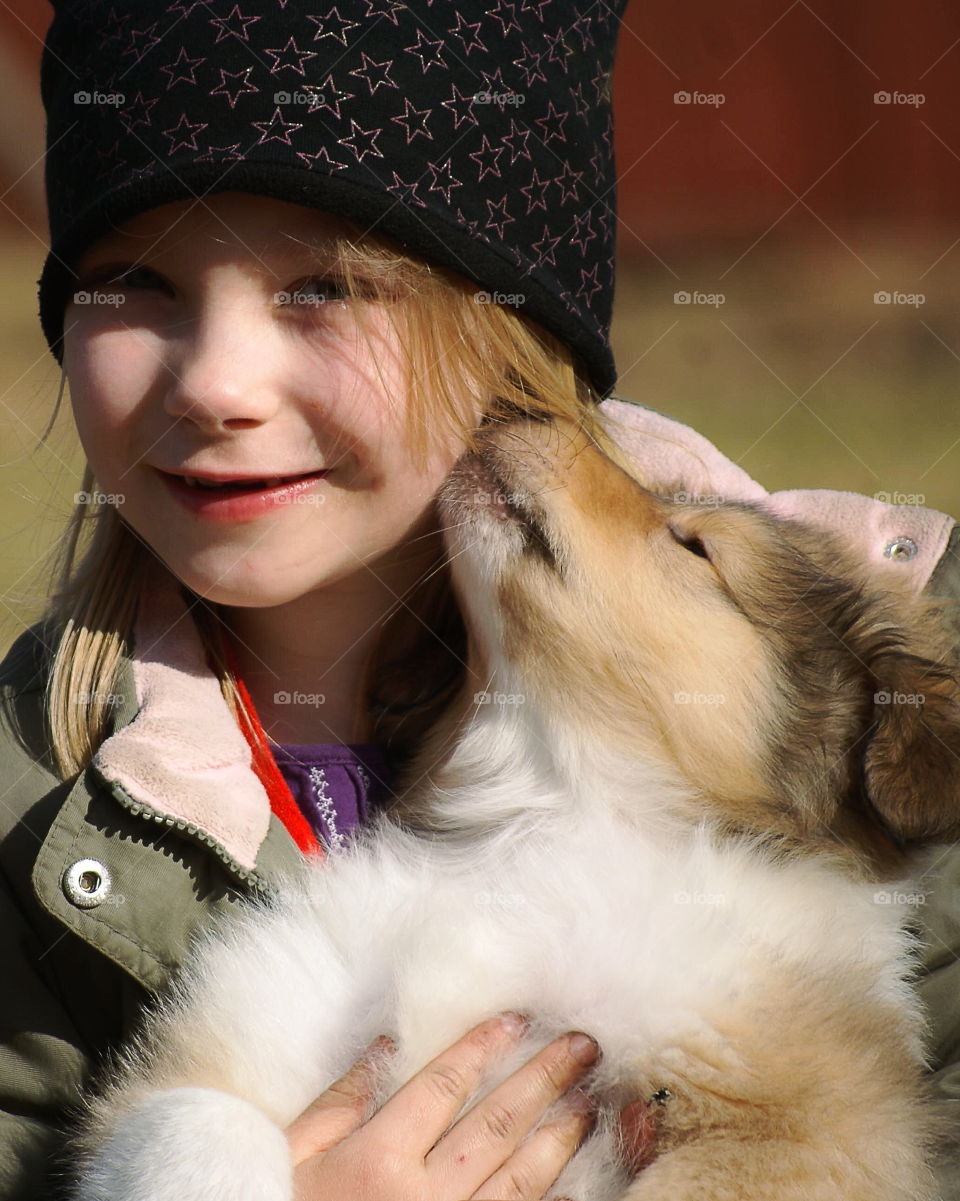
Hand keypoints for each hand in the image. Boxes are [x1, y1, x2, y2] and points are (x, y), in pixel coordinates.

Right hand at [287, 1015, 599, 1200]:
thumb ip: (343, 1100)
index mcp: (379, 1160)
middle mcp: (423, 1199)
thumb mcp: (297, 1155)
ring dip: (561, 1134)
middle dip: (545, 1079)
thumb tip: (387, 1046)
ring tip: (589, 1098)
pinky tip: (576, 1175)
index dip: (484, 1047)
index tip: (517, 1018)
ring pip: (521, 1178)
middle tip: (584, 1044)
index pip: (445, 1086)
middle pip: (498, 1125)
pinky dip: (552, 1198)